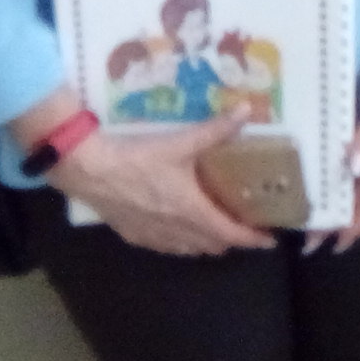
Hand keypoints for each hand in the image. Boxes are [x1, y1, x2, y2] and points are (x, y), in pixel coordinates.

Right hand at [44, 107, 274, 256]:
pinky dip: (181, 242)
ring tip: (217, 228)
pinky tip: (180, 229)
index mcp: (191, 211)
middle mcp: (174, 230)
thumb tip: (246, 111)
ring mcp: (152, 236)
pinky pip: (166, 247)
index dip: (251, 238)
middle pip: (211, 245)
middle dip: (231, 239)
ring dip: (206, 242)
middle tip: (246, 226)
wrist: (90, 171)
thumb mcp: (180, 142)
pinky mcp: (133, 235)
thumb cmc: (139, 159)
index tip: (269, 240)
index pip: (229, 233)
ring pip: (188, 249)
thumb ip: (216, 129)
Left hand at [314, 38, 359, 252]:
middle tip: (311, 241)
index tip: (335, 245)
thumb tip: (353, 172)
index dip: (358, 224)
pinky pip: (353, 166)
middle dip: (341, 222)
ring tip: (313, 218)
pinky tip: (323, 179)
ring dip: (339, 204)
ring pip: (358, 185)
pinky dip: (338, 181)